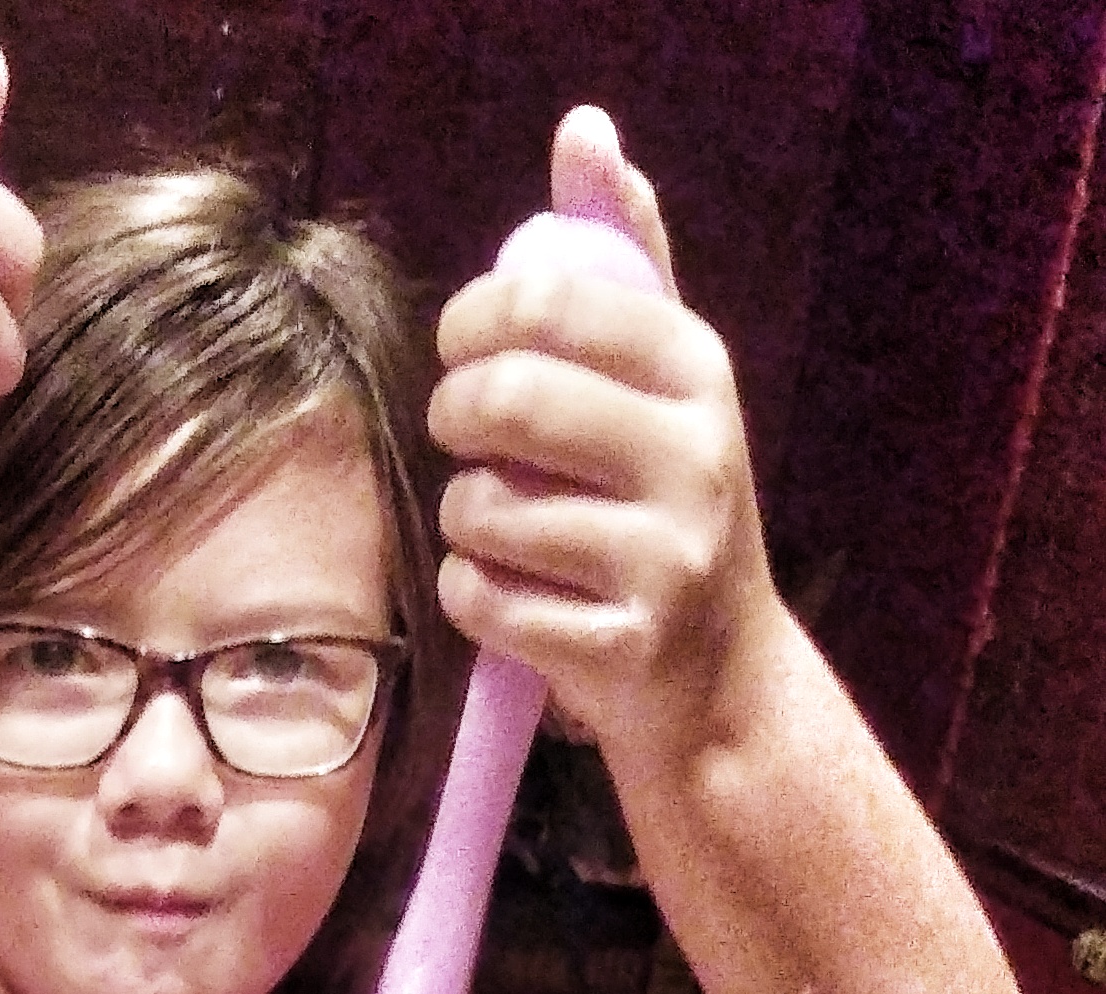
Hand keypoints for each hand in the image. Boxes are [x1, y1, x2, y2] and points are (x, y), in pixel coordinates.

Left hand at [428, 108, 780, 767]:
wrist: (722, 683)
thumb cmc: (667, 511)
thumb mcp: (663, 379)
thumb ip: (621, 256)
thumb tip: (584, 130)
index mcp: (696, 368)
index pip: (546, 299)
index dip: (472, 320)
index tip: (463, 350)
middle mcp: (693, 456)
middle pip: (505, 399)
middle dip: (452, 416)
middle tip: (461, 436)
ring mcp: (661, 559)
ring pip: (482, 509)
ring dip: (463, 519)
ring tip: (498, 529)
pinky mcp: (619, 649)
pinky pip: (480, 600)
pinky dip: (469, 597)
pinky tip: (508, 596)